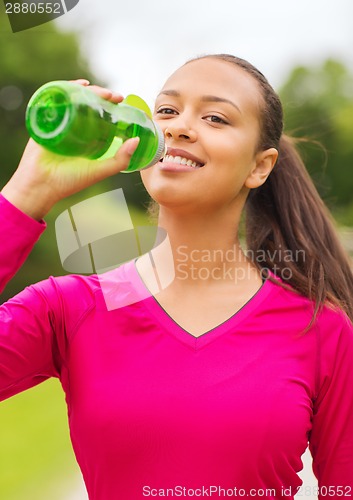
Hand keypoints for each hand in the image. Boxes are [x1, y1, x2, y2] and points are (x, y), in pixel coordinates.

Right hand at [1, 80, 139, 219]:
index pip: (100, 116)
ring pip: (73, 99)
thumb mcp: (100, 171)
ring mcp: (59, 122)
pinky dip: (66, 88)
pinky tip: (78, 85)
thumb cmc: (69, 181)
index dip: (111, 107)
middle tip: (114, 96)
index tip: (121, 101)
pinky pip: (55, 99)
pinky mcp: (45, 119)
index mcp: (86, 138)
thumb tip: (137, 140)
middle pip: (88, 104)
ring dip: (87, 90)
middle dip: (102, 96)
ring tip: (98, 90)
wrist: (41, 185)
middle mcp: (73, 128)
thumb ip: (120, 160)